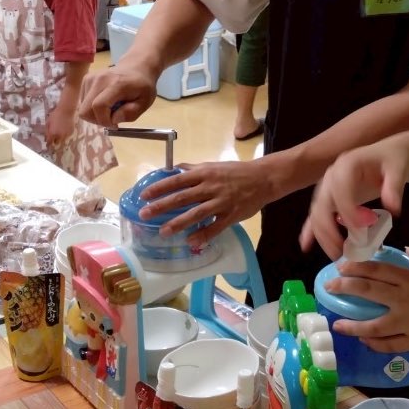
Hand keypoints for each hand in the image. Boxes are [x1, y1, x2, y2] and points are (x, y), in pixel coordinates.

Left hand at [46, 104, 75, 147]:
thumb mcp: (48, 122)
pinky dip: (65, 134)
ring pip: (62, 140)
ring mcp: (66, 135)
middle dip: (55, 140)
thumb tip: (46, 137)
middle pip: (57, 142)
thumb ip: (47, 131)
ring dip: (60, 137)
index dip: (48, 143)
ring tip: (60, 131)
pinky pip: (67, 136)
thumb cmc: (55, 115)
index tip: (48, 142)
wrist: (66, 111)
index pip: (50, 142)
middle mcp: (60, 136)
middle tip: (54, 136)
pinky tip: (64, 128)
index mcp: (53, 134)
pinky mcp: (71, 132)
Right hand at [79, 64, 157, 126]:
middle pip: (85, 110)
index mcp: (116, 84)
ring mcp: (90, 78)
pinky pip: (83, 102)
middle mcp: (99, 79)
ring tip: (110, 109)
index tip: (115, 125)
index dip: (104, 121)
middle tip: (111, 119)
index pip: (99, 106)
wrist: (136, 67)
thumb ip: (131, 113)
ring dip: (95, 114)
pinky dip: (92, 107)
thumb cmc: (142, 86)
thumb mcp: (145, 102)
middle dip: (97, 120)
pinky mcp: (86, 79)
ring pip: (83, 108)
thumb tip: (113, 120)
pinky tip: (105, 102)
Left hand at [138, 160, 274, 245]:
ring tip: (163, 231)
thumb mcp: (213, 166)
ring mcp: (221, 202)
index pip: (177, 180)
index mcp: (204, 173)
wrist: (263, 178)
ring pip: (196, 213)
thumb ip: (193, 169)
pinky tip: (191, 242)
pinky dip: (203, 235)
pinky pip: (215, 227)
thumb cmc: (236, 172)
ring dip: (178, 223)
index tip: (144, 195)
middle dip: (162, 206)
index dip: (159, 188)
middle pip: (182, 197)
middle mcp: (210, 187)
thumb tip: (173, 169)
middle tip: (145, 214)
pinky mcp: (232, 215)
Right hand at [300, 140, 408, 258]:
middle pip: (322, 205)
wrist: (388, 155)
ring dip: (323, 236)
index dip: (347, 211)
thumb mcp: (399, 169)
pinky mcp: (329, 199)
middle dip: (329, 230)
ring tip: (337, 255)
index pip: (340, 190)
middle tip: (343, 252)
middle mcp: (331, 176)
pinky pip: (316, 215)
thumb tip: (393, 209)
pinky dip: (311, 230)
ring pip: (317, 214)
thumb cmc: (393, 161)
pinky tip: (306, 246)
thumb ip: (394, 187)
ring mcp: (327, 188)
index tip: (360, 231)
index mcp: (346, 165)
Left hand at [322, 249, 408, 352]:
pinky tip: (365, 341)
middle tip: (330, 288)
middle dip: (344, 288)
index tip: (341, 266)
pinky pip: (389, 345)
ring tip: (338, 324)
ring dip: (352, 325)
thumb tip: (405, 250)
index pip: (377, 269)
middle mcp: (406, 300)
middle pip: (367, 291)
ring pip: (372, 326)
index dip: (355, 267)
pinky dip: (374, 344)